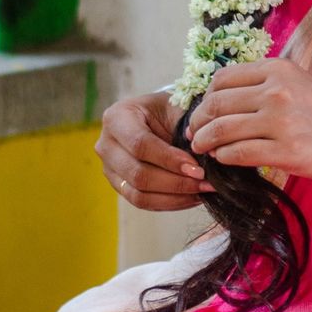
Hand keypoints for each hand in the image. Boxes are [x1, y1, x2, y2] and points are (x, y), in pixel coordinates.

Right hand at [95, 91, 212, 210]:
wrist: (156, 118)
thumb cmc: (168, 111)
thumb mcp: (177, 108)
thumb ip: (189, 128)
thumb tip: (205, 154)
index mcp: (117, 117)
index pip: (140, 144)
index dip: (169, 160)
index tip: (197, 169)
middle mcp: (106, 144)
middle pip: (138, 174)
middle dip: (176, 182)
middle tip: (205, 183)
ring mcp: (109, 168)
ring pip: (139, 194)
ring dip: (175, 197)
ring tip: (202, 191)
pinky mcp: (118, 185)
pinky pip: (142, 202)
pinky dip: (170, 203)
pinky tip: (192, 197)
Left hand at [187, 59, 311, 186]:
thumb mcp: (300, 85)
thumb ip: (264, 86)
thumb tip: (221, 99)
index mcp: (279, 69)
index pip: (223, 78)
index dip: (205, 97)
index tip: (203, 112)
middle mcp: (277, 90)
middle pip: (217, 103)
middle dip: (199, 121)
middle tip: (194, 134)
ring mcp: (281, 121)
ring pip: (223, 129)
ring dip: (205, 141)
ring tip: (202, 149)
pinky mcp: (286, 151)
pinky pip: (238, 153)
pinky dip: (224, 157)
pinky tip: (224, 160)